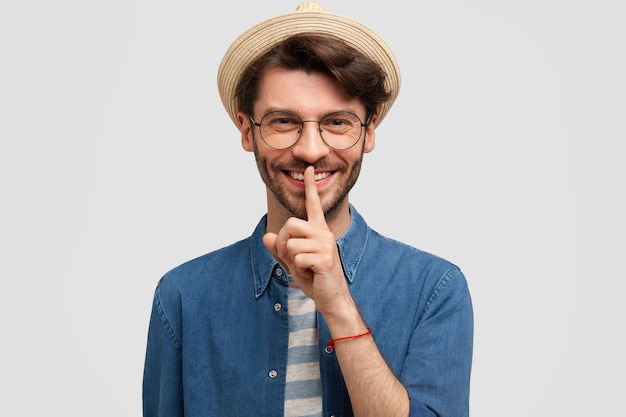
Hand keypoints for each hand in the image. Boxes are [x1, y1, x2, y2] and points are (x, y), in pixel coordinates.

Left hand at [263, 166, 349, 313]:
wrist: (331, 297)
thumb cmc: (314, 277)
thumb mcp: (292, 261)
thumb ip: (280, 248)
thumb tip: (267, 236)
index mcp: (318, 230)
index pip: (313, 204)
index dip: (310, 186)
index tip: (308, 169)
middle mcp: (324, 233)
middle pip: (291, 224)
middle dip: (284, 242)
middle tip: (292, 257)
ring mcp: (325, 245)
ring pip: (291, 243)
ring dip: (291, 259)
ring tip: (305, 267)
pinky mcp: (324, 259)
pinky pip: (297, 259)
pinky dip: (298, 269)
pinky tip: (311, 274)